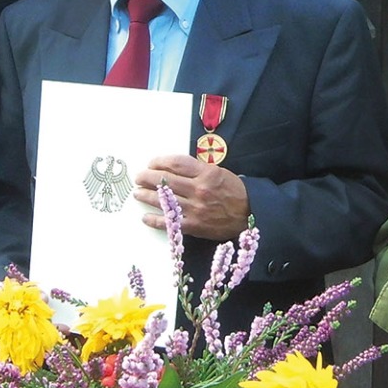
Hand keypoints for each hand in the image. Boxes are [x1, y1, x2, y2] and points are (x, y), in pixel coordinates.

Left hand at [136, 155, 250, 240]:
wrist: (250, 214)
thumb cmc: (234, 192)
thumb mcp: (219, 172)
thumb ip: (197, 170)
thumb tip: (173, 167)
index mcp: (207, 173)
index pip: (176, 164)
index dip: (160, 162)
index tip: (151, 163)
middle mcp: (199, 190)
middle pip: (166, 180)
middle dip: (147, 178)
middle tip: (139, 177)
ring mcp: (196, 209)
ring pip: (164, 201)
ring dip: (146, 196)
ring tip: (138, 193)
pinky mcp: (194, 226)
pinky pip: (169, 223)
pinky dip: (155, 220)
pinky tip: (146, 217)